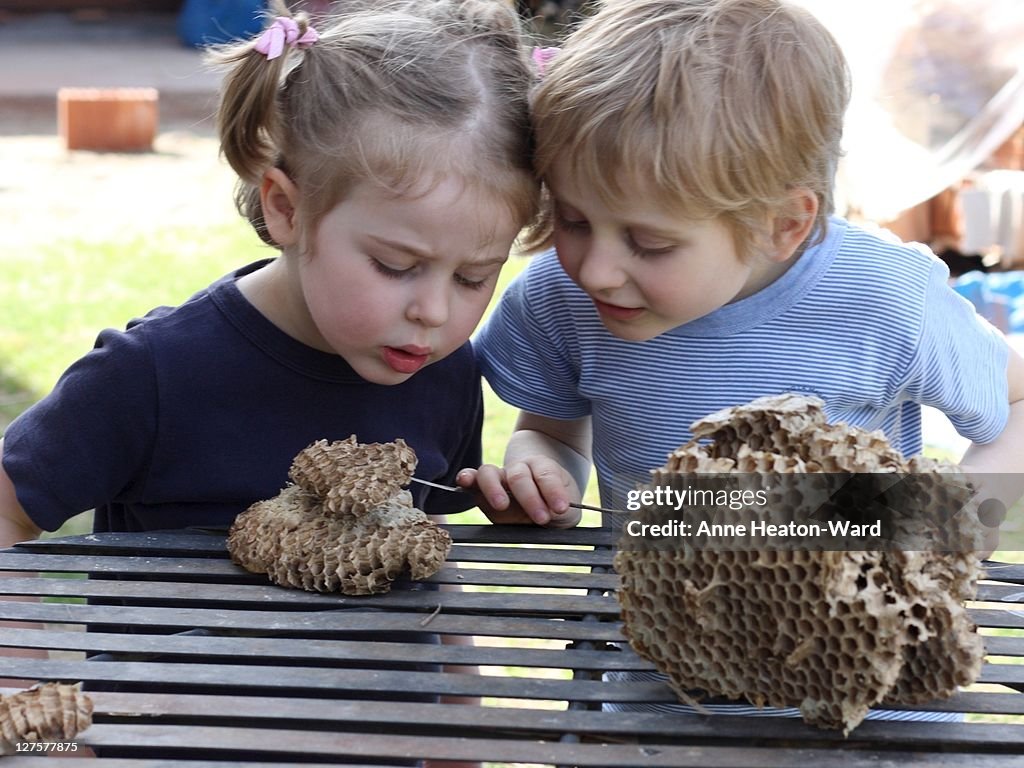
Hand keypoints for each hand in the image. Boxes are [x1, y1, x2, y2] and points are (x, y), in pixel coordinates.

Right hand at [456, 459, 579, 527]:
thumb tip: (555, 515)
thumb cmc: (553, 503)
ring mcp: (499, 477)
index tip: (561, 507)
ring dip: (494, 489)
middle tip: (541, 517)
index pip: (547, 475)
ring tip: (500, 505)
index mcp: (543, 470)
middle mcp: (519, 469)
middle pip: (519, 476)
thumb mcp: (566, 509)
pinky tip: (463, 481)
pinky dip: (466, 478)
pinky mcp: (482, 489)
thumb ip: (561, 512)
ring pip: (490, 473)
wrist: (540, 494)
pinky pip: (472, 479)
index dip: (553, 491)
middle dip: (530, 497)